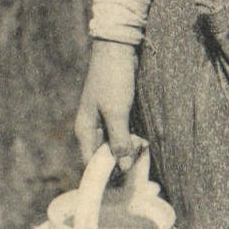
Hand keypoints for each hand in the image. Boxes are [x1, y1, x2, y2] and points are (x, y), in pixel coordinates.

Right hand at [74, 40, 140, 165]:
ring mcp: (103, 122)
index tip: (127, 179)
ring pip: (115, 147)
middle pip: (104, 158)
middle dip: (121, 163)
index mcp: (84, 130)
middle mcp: (91, 129)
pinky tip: (143, 142)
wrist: (118, 49)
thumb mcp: (117, 112)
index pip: (91, 164)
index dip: (107, 175)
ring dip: (129, 152)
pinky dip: (131, 141)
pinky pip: (122, 136)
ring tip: (143, 150)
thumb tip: (123, 169)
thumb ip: (119, 141)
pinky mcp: (115, 116)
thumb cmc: (113, 79)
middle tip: (140, 164)